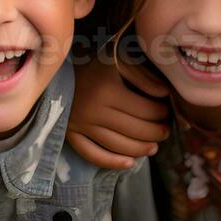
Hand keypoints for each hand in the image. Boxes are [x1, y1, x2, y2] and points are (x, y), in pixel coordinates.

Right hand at [67, 53, 170, 169]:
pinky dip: (112, 162)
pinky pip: (93, 155)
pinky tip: (130, 163)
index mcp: (108, 90)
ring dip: (140, 149)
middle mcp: (94, 111)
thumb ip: (142, 74)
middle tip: (166, 130)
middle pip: (134, 130)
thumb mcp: (117, 57)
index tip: (168, 110)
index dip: (162, 113)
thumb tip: (163, 94)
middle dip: (156, 132)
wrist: (52, 68)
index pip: (145, 110)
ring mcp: (81, 125)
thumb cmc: (90, 60)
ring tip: (154, 147)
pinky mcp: (70, 134)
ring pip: (117, 146)